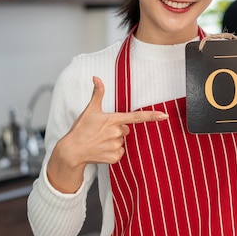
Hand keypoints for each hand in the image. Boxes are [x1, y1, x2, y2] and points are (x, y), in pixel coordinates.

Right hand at [47, 76, 167, 192]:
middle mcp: (116, 132)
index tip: (164, 115)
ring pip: (122, 141)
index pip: (136, 116)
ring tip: (100, 140)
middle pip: (126, 129)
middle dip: (117, 129)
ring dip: (114, 141)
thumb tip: (96, 77)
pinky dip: (113, 152)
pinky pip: (120, 152)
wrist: (72, 151)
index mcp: (112, 119)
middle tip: (102, 131)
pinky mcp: (114, 157)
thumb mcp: (90, 110)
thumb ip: (98, 93)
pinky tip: (102, 149)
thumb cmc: (81, 129)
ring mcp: (115, 145)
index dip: (152, 116)